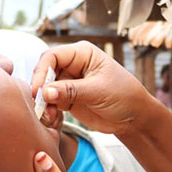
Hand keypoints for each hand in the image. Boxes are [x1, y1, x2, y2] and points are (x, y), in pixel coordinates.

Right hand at [31, 42, 153, 135]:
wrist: (133, 118)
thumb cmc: (123, 96)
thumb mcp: (98, 91)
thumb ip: (71, 91)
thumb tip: (45, 92)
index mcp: (82, 54)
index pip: (52, 56)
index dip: (42, 72)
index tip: (38, 90)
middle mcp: (72, 65)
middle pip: (45, 72)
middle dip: (40, 89)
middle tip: (40, 105)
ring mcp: (69, 82)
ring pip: (45, 89)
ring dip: (43, 102)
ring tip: (48, 115)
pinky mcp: (67, 99)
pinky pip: (50, 102)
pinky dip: (48, 110)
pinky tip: (52, 118)